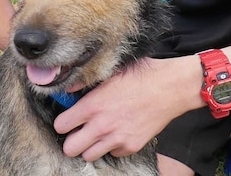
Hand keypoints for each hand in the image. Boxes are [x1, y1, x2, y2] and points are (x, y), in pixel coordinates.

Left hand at [53, 57, 192, 160]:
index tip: (69, 119)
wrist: (170, 88)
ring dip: (90, 146)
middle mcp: (101, 126)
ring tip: (98, 133)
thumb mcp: (109, 74)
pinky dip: (112, 146)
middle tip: (79, 131)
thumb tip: (68, 89)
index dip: (63, 122)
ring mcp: (116, 139)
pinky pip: (112, 154)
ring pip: (89, 155)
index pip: (61, 125)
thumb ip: (85, 84)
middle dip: (72, 140)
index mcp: (92, 106)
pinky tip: (118, 132)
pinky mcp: (131, 146)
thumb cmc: (140, 76)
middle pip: (70, 148)